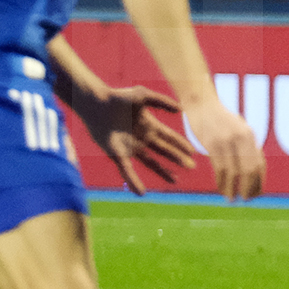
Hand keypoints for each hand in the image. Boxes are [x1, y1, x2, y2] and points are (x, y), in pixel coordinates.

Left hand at [71, 85, 195, 194]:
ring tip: (175, 181)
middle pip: (164, 151)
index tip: (193, 152)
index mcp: (149, 126)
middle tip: (191, 166)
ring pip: (151, 163)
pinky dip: (134, 181)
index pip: (169, 138)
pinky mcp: (117, 154)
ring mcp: (130, 148)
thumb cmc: (118, 97)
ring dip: (163, 172)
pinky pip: (128, 171)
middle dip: (178, 158)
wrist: (96, 104)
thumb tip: (181, 109)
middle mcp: (142, 139)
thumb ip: (162, 101)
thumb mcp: (143, 95)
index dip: (181, 144)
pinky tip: (141, 193)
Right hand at [185, 98, 264, 201]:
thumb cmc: (223, 119)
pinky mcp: (211, 144)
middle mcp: (240, 138)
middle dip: (248, 188)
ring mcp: (225, 141)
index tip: (256, 193)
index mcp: (250, 135)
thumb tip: (256, 172)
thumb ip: (248, 147)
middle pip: (248, 170)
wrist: (202, 104)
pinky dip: (221, 181)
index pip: (259, 165)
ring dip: (232, 188)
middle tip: (245, 199)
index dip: (259, 182)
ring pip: (232, 172)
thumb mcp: (240, 130)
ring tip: (231, 199)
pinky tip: (221, 188)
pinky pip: (219, 168)